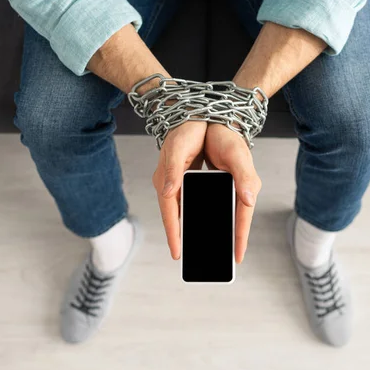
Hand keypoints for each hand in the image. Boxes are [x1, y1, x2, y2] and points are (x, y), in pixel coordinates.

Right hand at [153, 121, 206, 259]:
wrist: (188, 112)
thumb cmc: (186, 129)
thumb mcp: (179, 149)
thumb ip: (174, 172)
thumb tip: (168, 193)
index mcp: (166, 180)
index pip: (169, 213)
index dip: (173, 234)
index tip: (177, 254)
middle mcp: (168, 184)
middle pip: (173, 216)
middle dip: (180, 237)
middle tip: (188, 258)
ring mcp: (175, 182)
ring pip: (180, 211)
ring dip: (186, 227)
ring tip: (198, 245)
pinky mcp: (183, 179)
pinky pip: (187, 201)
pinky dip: (192, 213)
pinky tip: (204, 221)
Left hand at [204, 124, 261, 262]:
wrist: (212, 121)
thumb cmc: (227, 137)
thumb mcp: (237, 155)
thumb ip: (243, 178)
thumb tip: (248, 201)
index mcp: (244, 186)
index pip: (243, 216)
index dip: (240, 237)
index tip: (237, 258)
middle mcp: (234, 190)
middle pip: (230, 220)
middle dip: (228, 241)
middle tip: (221, 261)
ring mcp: (222, 188)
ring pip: (215, 215)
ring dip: (210, 230)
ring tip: (200, 249)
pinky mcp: (209, 185)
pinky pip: (203, 205)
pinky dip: (196, 217)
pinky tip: (187, 227)